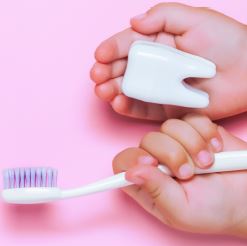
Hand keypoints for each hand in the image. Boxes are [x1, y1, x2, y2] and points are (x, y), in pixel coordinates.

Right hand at [91, 3, 246, 120]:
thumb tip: (134, 22)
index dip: (111, 49)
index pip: (128, 44)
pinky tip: (117, 102)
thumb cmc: (226, 42)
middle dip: (106, 72)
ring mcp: (157, 88)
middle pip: (123, 69)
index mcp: (158, 42)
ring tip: (102, 90)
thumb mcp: (196, 18)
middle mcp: (154, 66)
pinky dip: (127, 107)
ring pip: (127, 89)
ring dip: (111, 90)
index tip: (100, 55)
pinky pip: (140, 108)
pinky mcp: (163, 108)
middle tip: (97, 76)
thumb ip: (163, 16)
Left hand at [112, 113, 246, 236]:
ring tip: (208, 163)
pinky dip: (205, 133)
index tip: (153, 164)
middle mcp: (158, 160)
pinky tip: (215, 148)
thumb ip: (155, 191)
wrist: (246, 198)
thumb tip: (130, 172)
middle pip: (148, 140)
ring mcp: (176, 143)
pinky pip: (192, 119)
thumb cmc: (212, 211)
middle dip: (173, 154)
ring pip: (169, 127)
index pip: (123, 162)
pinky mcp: (195, 131)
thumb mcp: (180, 210)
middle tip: (190, 173)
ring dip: (192, 145)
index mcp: (148, 182)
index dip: (133, 158)